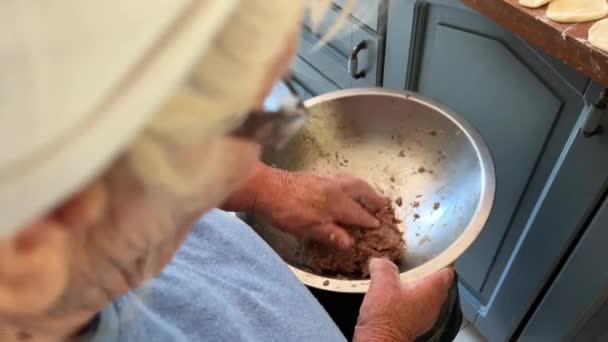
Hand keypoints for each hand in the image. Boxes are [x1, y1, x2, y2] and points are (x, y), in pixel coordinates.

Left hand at [254, 168, 386, 249]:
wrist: (267, 188)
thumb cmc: (287, 212)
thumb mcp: (310, 229)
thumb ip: (332, 235)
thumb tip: (350, 242)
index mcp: (338, 203)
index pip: (359, 214)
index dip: (369, 221)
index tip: (378, 225)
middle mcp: (337, 188)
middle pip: (362, 191)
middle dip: (374, 198)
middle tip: (383, 205)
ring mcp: (327, 179)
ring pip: (353, 181)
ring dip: (365, 188)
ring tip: (369, 194)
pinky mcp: (317, 175)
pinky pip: (343, 178)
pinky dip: (351, 183)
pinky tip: (346, 186)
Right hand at [354, 259, 453, 341]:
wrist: (379, 341)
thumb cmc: (386, 316)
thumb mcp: (381, 281)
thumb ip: (383, 265)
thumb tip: (379, 262)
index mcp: (433, 289)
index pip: (448, 270)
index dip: (442, 259)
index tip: (434, 251)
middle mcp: (434, 303)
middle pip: (437, 282)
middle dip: (425, 271)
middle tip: (412, 261)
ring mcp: (426, 316)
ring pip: (426, 294)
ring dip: (415, 285)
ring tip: (400, 276)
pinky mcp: (415, 324)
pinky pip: (417, 305)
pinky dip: (408, 298)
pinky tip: (393, 294)